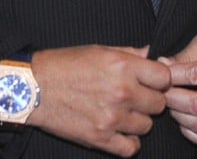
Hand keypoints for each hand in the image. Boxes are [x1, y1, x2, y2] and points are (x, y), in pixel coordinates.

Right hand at [27, 45, 170, 156]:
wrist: (32, 87)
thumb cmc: (62, 64)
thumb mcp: (95, 49)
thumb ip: (127, 52)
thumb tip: (149, 54)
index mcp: (121, 65)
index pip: (164, 77)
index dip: (159, 79)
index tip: (151, 80)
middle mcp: (121, 91)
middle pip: (159, 103)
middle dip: (149, 99)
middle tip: (134, 96)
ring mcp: (113, 117)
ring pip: (147, 126)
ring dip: (137, 119)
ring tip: (120, 110)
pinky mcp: (101, 138)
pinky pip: (132, 147)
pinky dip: (128, 140)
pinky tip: (118, 129)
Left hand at [161, 32, 196, 147]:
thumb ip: (186, 54)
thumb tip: (162, 64)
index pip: (195, 75)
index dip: (171, 75)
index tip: (159, 74)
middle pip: (196, 105)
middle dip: (171, 98)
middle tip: (160, 91)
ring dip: (177, 115)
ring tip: (171, 102)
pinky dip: (188, 131)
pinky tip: (183, 117)